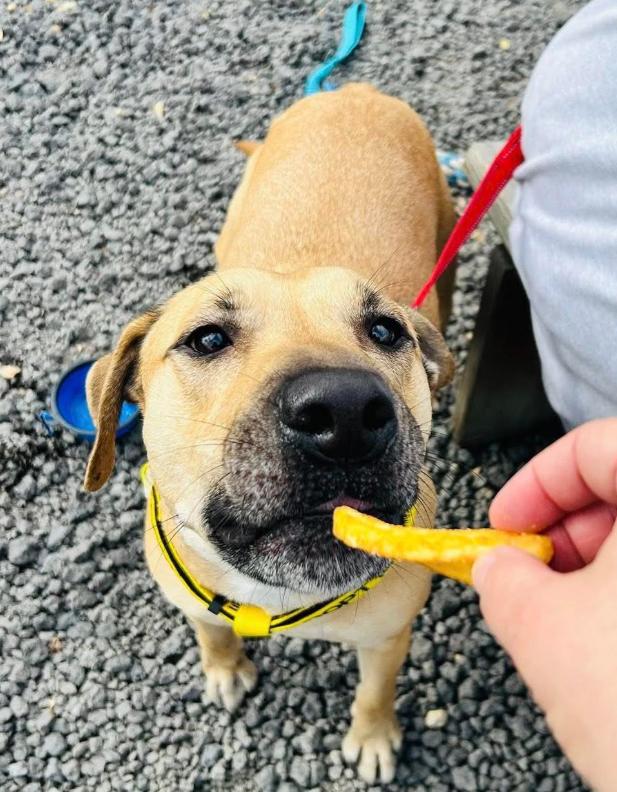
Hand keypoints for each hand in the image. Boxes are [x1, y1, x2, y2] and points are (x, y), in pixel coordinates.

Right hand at [472, 418, 616, 791]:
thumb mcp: (543, 630)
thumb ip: (503, 578)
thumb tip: (499, 567)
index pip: (598, 446)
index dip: (538, 481)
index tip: (506, 524)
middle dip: (568, 527)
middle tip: (531, 571)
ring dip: (600, 564)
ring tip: (566, 614)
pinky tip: (608, 639)